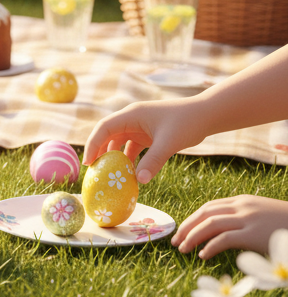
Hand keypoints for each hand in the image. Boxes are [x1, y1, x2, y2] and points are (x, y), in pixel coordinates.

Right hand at [83, 97, 207, 183]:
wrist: (207, 115)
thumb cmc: (187, 123)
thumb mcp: (169, 143)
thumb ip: (153, 161)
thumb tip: (138, 181)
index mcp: (131, 115)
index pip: (104, 128)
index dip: (93, 144)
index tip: (89, 163)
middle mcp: (132, 119)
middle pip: (107, 135)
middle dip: (99, 152)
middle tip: (94, 172)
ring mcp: (139, 126)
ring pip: (119, 141)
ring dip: (114, 157)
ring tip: (109, 174)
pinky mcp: (148, 134)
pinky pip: (131, 147)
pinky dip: (128, 159)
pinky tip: (129, 173)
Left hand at [171, 195, 287, 259]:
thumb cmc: (285, 224)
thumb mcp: (262, 215)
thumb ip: (243, 219)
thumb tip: (224, 232)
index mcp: (242, 200)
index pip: (209, 207)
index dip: (192, 218)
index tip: (182, 229)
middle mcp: (242, 206)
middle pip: (205, 214)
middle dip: (187, 227)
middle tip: (175, 241)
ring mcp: (247, 219)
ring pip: (209, 225)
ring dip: (192, 237)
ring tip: (183, 249)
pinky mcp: (253, 234)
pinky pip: (224, 239)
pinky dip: (209, 247)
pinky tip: (203, 256)